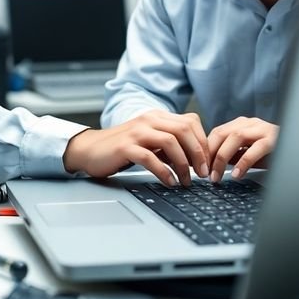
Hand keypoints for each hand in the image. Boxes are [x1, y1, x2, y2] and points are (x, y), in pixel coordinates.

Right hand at [62, 110, 209, 186]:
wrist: (90, 149)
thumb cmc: (123, 148)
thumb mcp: (150, 141)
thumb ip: (170, 144)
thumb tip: (197, 158)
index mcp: (158, 116)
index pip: (191, 122)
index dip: (203, 142)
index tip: (208, 161)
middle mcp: (149, 120)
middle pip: (184, 130)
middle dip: (198, 153)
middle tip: (202, 173)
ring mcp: (137, 132)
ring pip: (170, 142)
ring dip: (183, 164)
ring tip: (187, 181)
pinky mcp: (125, 147)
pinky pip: (150, 157)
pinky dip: (164, 171)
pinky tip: (169, 182)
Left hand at [207, 117, 277, 181]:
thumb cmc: (275, 153)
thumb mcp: (249, 155)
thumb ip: (234, 155)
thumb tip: (214, 165)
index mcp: (243, 125)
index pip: (217, 133)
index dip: (206, 151)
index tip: (201, 168)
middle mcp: (251, 123)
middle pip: (222, 133)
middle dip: (210, 154)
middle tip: (206, 174)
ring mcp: (263, 129)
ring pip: (236, 137)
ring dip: (222, 158)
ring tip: (217, 176)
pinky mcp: (275, 139)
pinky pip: (256, 148)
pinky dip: (244, 162)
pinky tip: (237, 174)